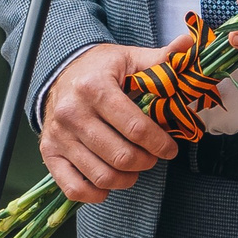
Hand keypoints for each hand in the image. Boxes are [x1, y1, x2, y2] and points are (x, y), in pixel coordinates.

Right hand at [38, 38, 191, 204]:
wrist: (61, 73)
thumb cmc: (101, 69)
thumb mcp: (130, 59)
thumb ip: (161, 59)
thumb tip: (189, 44)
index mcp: (95, 87)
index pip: (136, 127)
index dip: (160, 143)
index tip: (170, 148)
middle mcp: (72, 113)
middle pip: (120, 155)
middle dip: (146, 161)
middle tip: (154, 157)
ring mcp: (59, 136)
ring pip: (101, 175)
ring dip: (127, 179)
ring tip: (136, 168)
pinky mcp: (49, 153)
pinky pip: (73, 187)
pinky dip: (96, 194)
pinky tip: (110, 184)